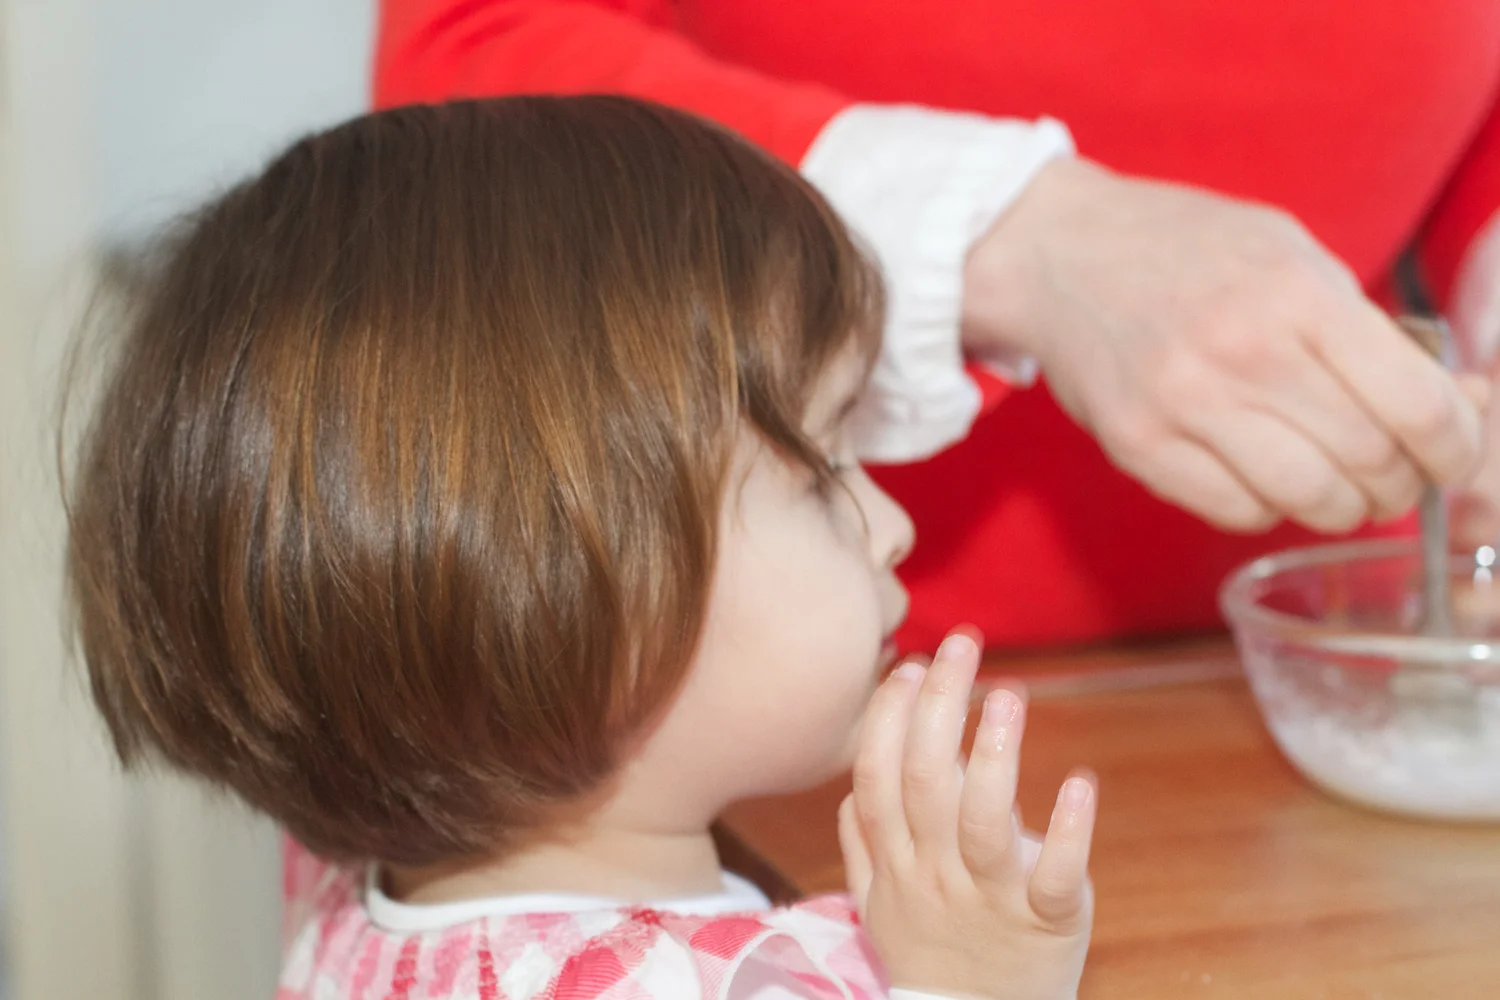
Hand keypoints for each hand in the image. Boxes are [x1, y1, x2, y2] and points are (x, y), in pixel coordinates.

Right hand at [842, 630, 1094, 999]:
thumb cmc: (930, 960)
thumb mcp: (880, 907)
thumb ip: (864, 845)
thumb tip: (851, 791)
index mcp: (896, 861)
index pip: (877, 777)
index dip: (888, 718)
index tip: (911, 667)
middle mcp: (935, 872)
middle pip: (925, 780)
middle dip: (941, 705)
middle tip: (964, 645)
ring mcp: (989, 897)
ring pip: (980, 821)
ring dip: (992, 754)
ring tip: (1008, 694)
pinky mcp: (1046, 920)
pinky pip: (1053, 875)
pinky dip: (1066, 830)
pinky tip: (1079, 784)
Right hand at [962, 158, 1486, 533]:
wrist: (1058, 252)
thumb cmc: (1185, 250)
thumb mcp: (1292, 255)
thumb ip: (1370, 330)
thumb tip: (1464, 405)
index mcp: (1298, 294)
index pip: (1418, 407)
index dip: (1456, 450)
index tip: (1452, 459)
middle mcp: (1243, 353)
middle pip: (1369, 462)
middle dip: (1398, 484)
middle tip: (1391, 476)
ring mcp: (1183, 405)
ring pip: (1307, 499)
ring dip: (1338, 505)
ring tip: (1334, 487)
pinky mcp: (1138, 446)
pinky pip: (1236, 511)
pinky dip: (1267, 507)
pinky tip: (1263, 477)